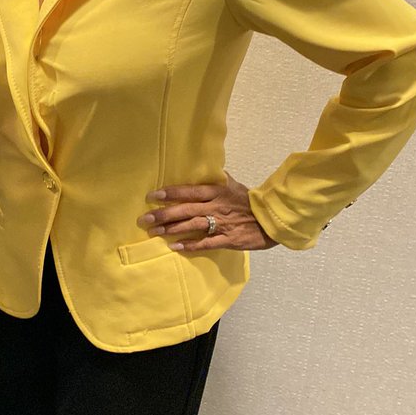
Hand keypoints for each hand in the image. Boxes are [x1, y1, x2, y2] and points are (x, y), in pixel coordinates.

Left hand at [138, 172, 278, 252]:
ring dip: (171, 229)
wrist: (271, 218)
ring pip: (191, 226)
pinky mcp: (228, 239)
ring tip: (154, 232)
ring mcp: (221, 224)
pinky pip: (206, 243)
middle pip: (185, 210)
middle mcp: (216, 207)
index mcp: (217, 192)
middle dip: (163, 215)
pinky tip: (175, 246)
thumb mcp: (233, 185)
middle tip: (144, 220)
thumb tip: (204, 168)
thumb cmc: (249, 201)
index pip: (189, 191)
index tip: (152, 196)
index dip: (170, 193)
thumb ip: (217, 178)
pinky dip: (190, 245)